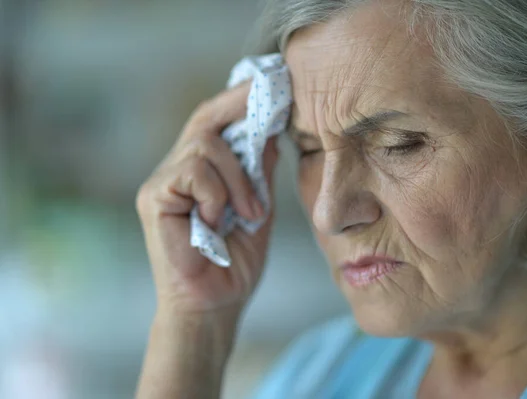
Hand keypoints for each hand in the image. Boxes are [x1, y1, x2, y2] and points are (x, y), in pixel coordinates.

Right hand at [136, 81, 278, 321]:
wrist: (214, 304)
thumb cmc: (235, 261)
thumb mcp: (256, 207)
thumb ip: (258, 172)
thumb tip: (271, 131)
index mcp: (199, 172)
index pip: (214, 123)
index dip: (239, 100)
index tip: (270, 82)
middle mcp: (176, 170)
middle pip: (205, 120)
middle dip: (239, 107)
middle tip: (271, 98)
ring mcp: (161, 182)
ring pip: (205, 145)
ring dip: (238, 177)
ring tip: (250, 213)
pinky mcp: (154, 197)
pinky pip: (194, 172)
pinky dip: (217, 194)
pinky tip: (218, 221)